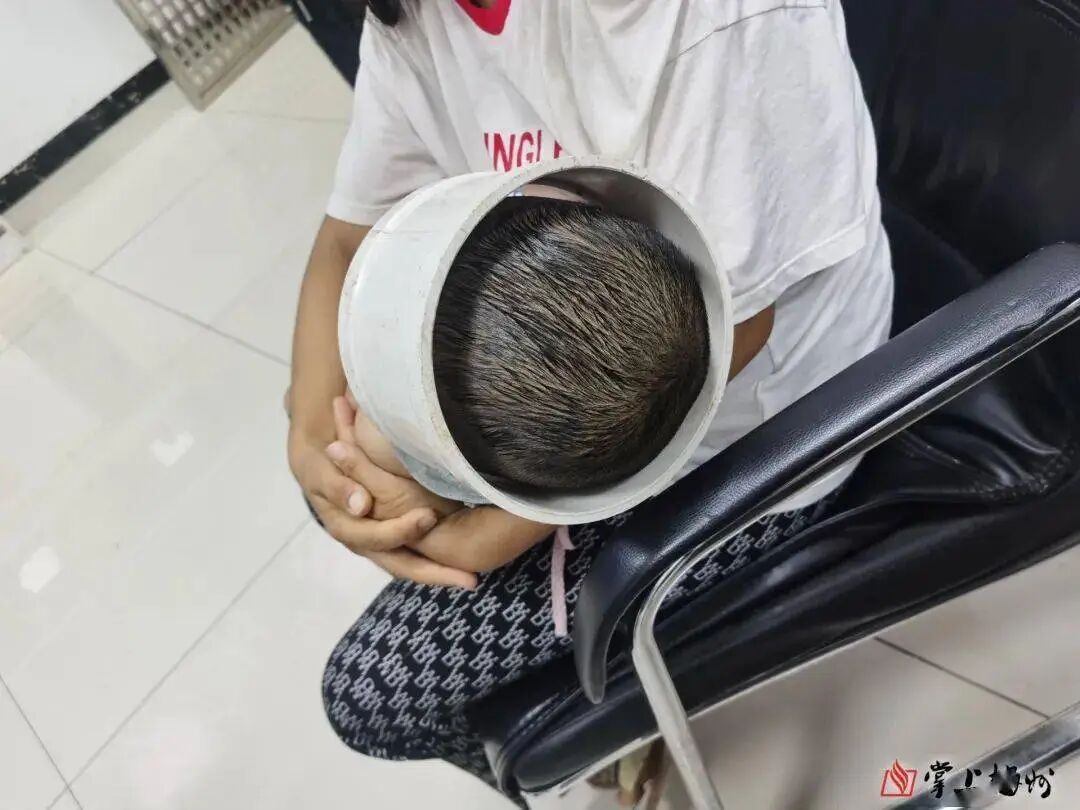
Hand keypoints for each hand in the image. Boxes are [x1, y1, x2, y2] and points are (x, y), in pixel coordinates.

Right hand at [288, 403, 475, 588]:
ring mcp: (380, 542)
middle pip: (402, 566)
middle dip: (435, 573)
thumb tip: (362, 506)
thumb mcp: (322, 470)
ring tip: (471, 578)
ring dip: (440, 573)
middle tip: (469, 578)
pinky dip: (437, 560)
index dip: (402, 531)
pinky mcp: (393, 536)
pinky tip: (464, 563)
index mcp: (347, 528)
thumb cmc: (323, 464)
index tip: (429, 518)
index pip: (379, 538)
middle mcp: (365, 543)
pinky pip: (417, 554)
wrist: (321, 462)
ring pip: (412, 565)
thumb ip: (339, 486)